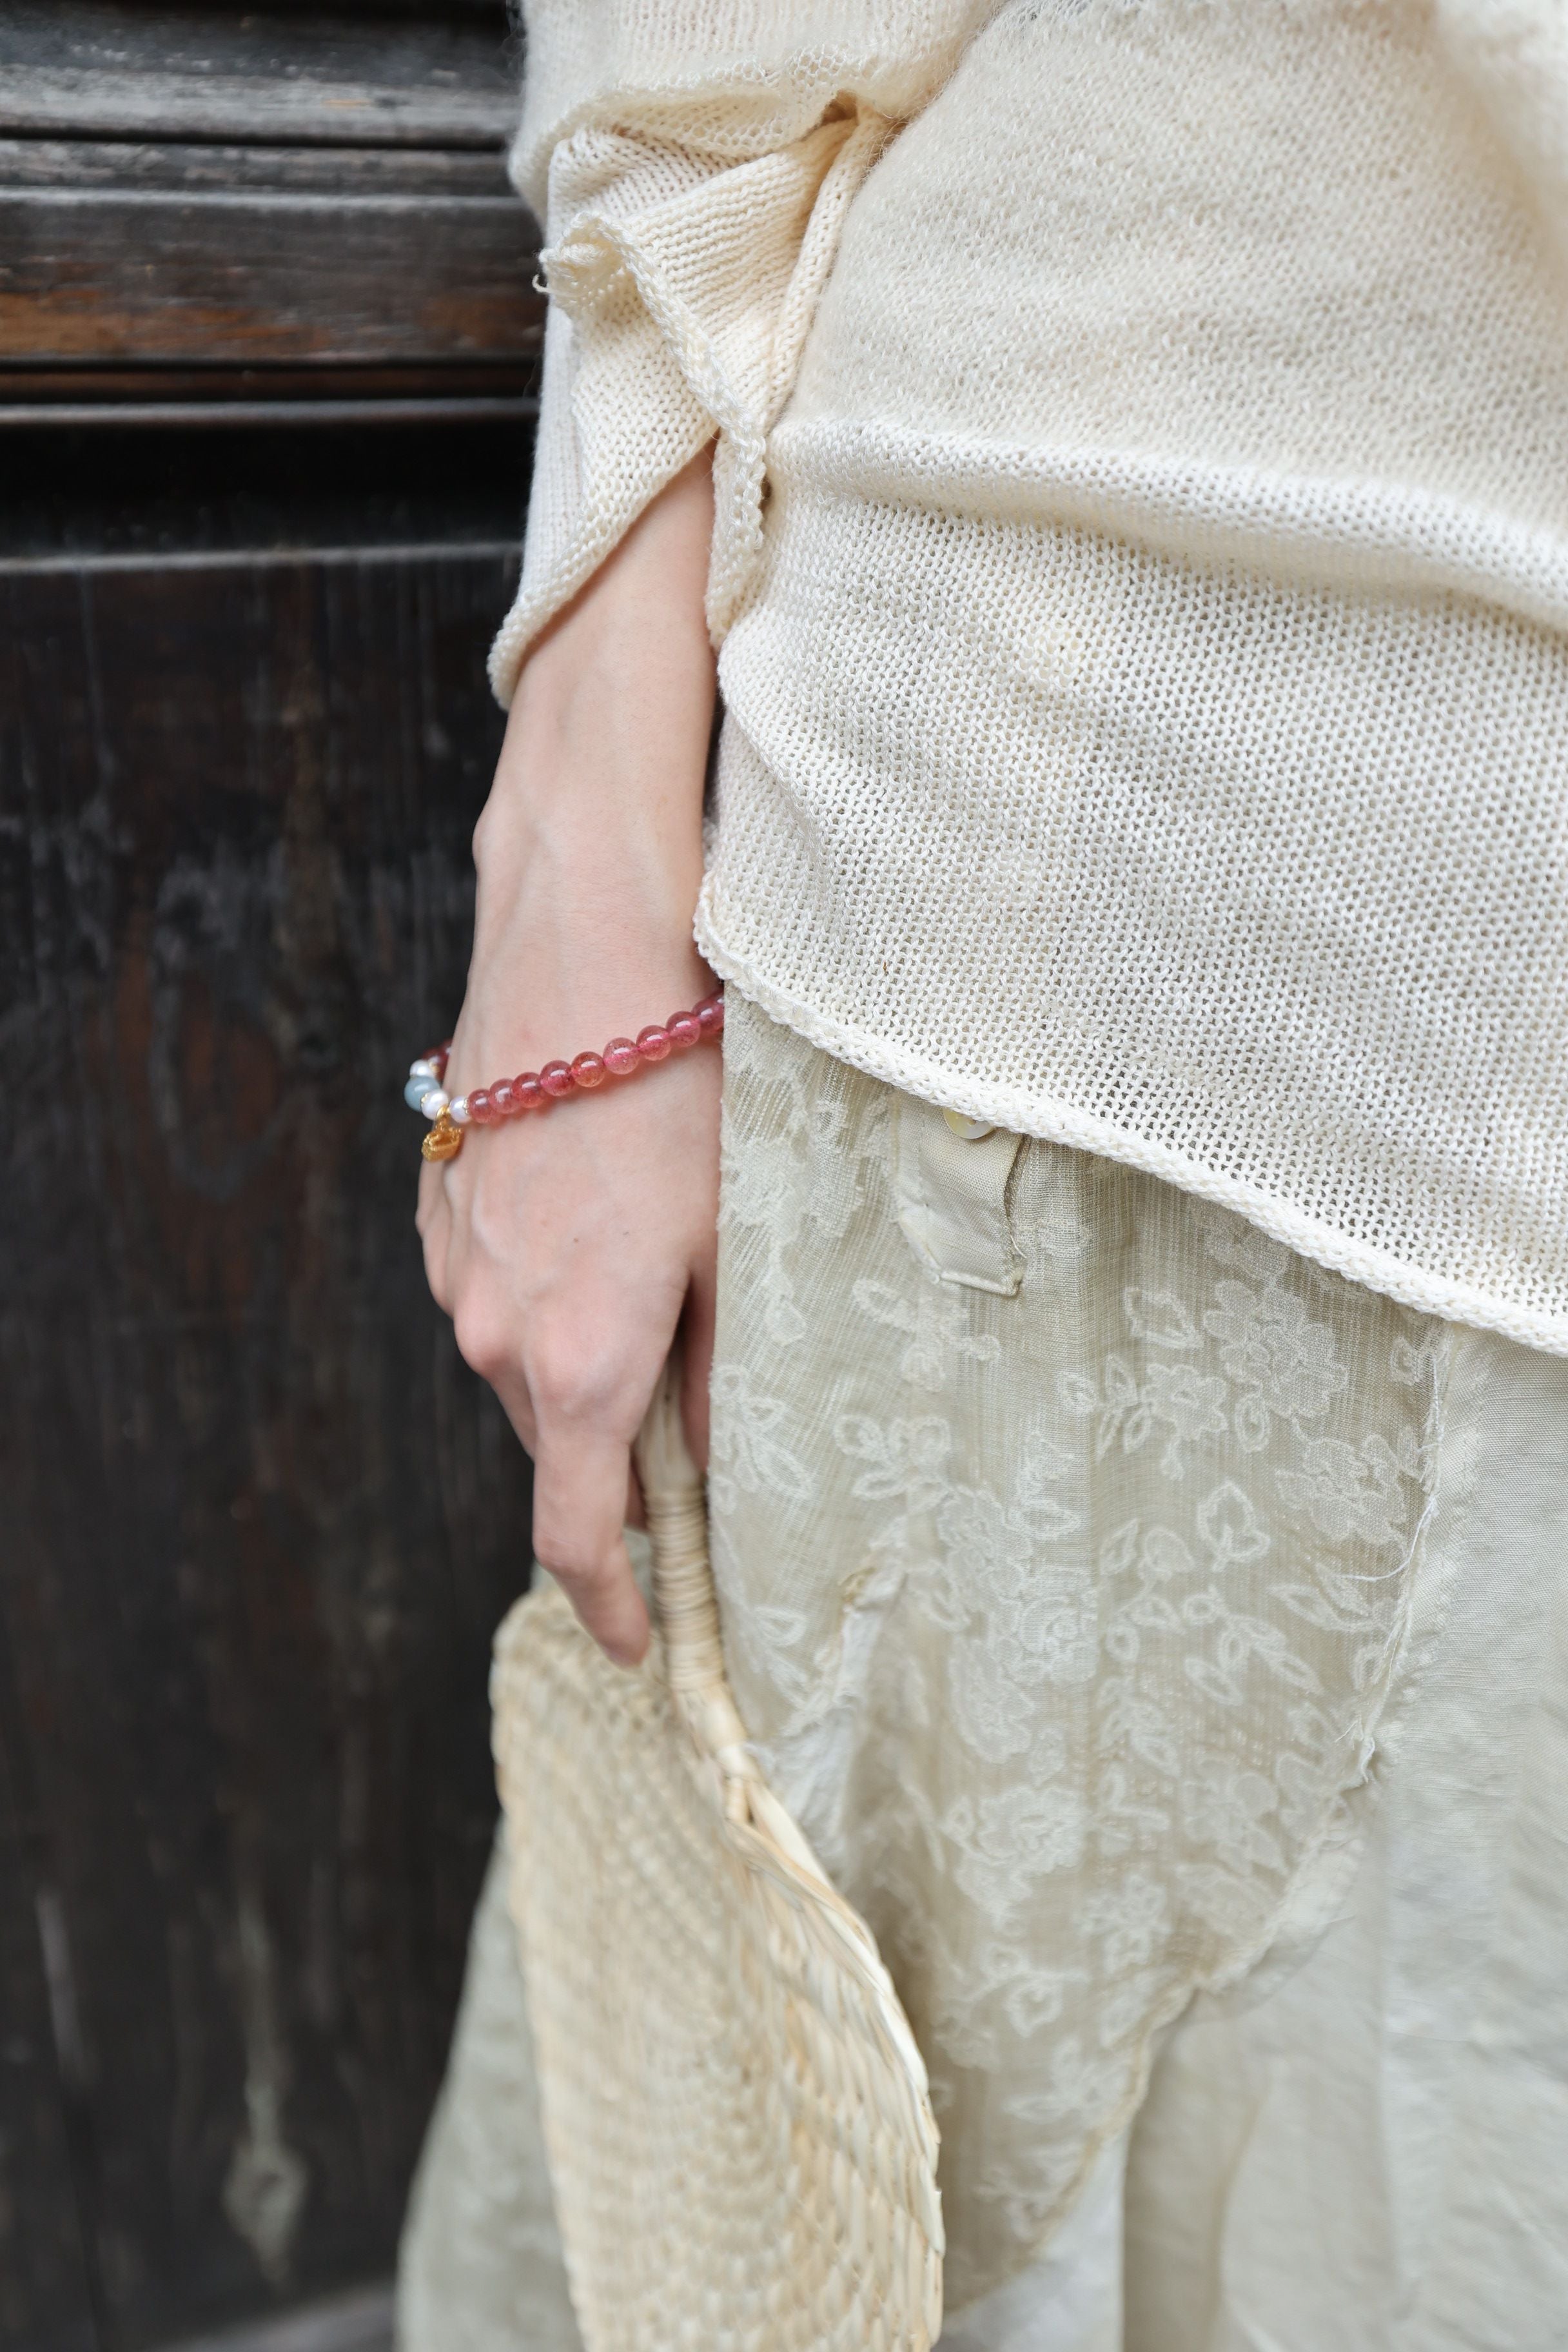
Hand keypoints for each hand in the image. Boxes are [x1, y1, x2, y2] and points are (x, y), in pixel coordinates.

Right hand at [418, 451, 719, 1664]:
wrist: (587, 948)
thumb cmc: (690, 1091)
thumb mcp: (745, 1242)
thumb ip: (729, 1366)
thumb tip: (725, 1453)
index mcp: (583, 1363)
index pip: (579, 1540)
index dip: (616, 1609)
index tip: (650, 1645)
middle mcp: (498, 1334)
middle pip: (559, 1450)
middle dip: (621, 1469)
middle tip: (698, 1445)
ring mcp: (458, 1270)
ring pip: (525, 1370)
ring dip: (586, 1372)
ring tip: (662, 1299)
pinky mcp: (442, 1209)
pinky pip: (495, 1296)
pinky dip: (548, 1303)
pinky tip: (604, 1232)